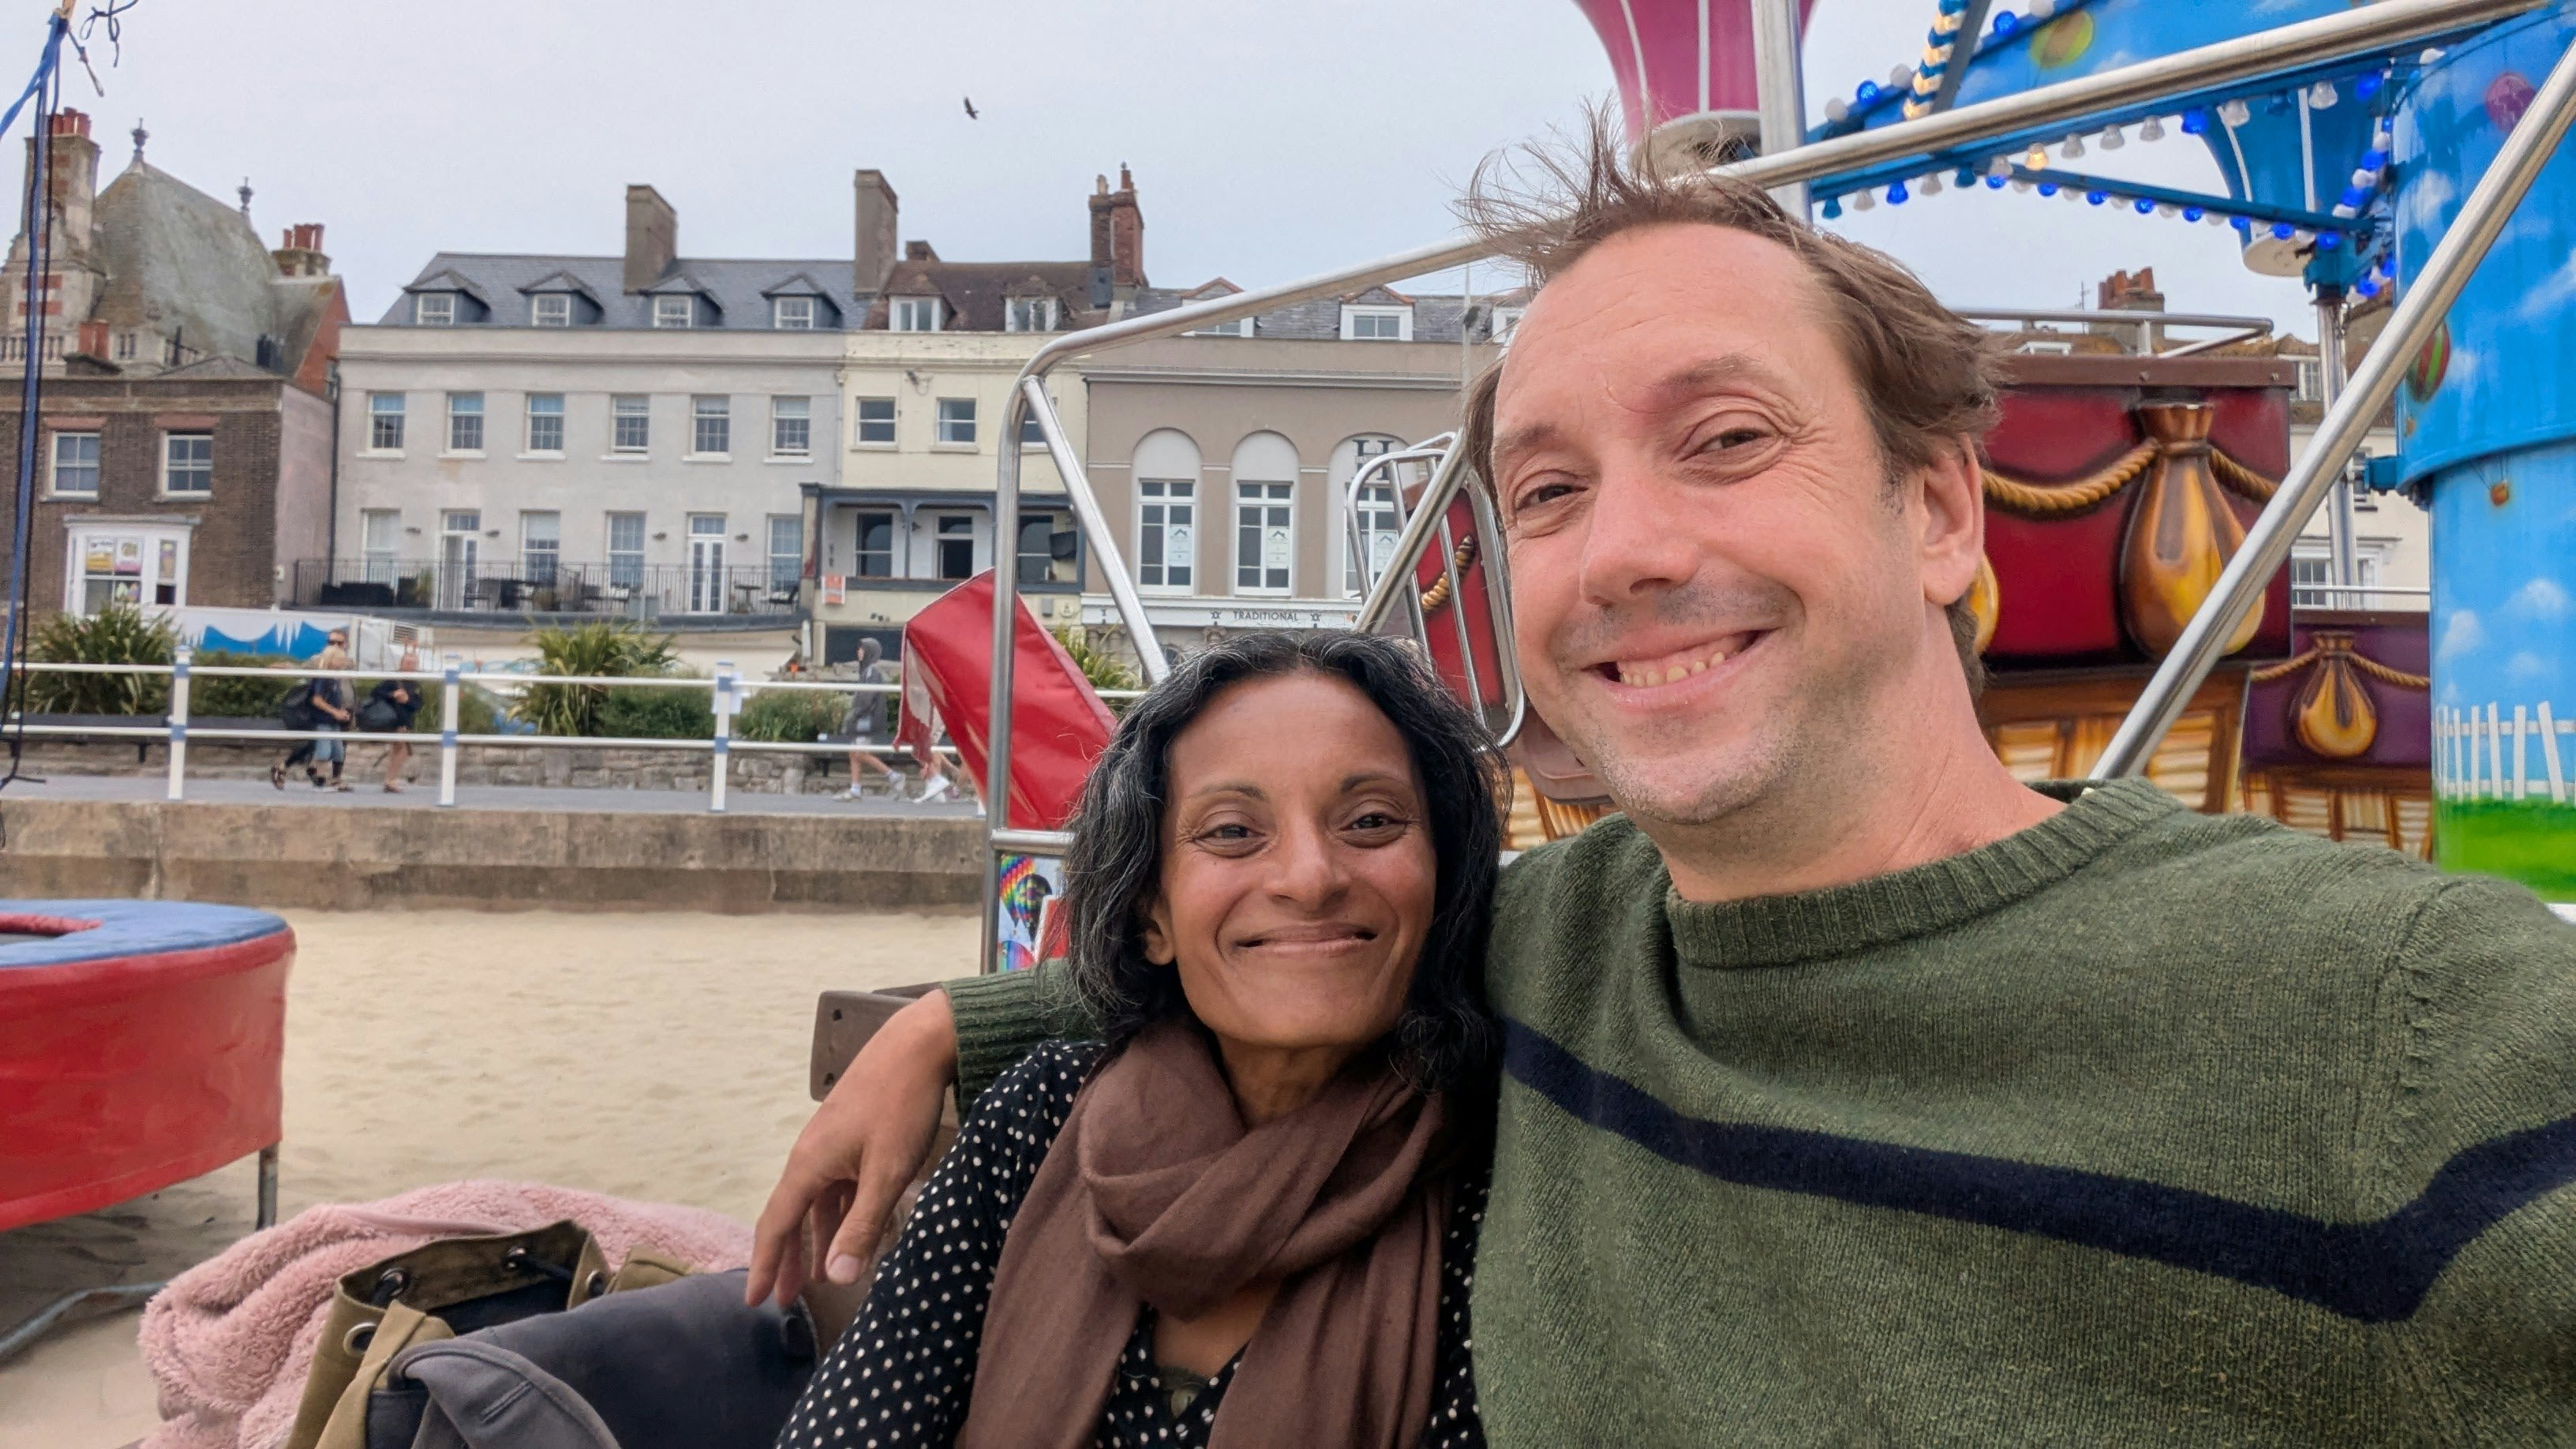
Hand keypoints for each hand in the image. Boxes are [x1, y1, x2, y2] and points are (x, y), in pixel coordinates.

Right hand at [745, 989, 958, 1307]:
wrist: (919, 1044)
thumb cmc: (901, 1105)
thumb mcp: (887, 1172)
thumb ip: (862, 1224)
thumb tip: (836, 1278)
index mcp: (809, 1165)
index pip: (776, 1225)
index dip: (766, 1265)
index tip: (754, 1301)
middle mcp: (812, 1156)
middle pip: (792, 1216)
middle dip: (788, 1259)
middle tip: (783, 1299)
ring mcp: (832, 1144)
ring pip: (818, 1202)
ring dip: (817, 1239)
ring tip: (819, 1276)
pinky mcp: (854, 1136)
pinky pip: (840, 1185)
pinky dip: (843, 1214)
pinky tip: (857, 1232)